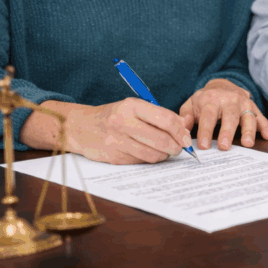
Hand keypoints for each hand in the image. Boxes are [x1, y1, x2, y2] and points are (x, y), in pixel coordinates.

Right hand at [63, 98, 192, 164]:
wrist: (81, 127)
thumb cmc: (114, 116)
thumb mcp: (134, 108)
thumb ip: (159, 115)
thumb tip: (184, 126)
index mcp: (131, 106)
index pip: (165, 119)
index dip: (180, 131)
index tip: (186, 138)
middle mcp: (123, 122)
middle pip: (161, 140)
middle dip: (176, 147)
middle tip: (179, 148)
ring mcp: (117, 141)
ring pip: (152, 154)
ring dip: (164, 155)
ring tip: (165, 151)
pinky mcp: (114, 157)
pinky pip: (140, 161)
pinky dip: (149, 159)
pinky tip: (148, 153)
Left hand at [179, 78, 267, 149]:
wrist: (222, 85)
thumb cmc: (205, 100)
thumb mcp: (191, 104)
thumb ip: (185, 117)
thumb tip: (182, 129)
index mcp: (211, 100)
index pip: (208, 116)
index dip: (205, 131)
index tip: (203, 146)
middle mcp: (229, 100)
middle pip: (229, 116)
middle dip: (227, 132)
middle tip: (224, 147)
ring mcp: (243, 103)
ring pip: (248, 117)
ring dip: (248, 131)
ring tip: (248, 144)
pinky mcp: (253, 107)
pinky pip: (261, 117)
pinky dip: (266, 126)